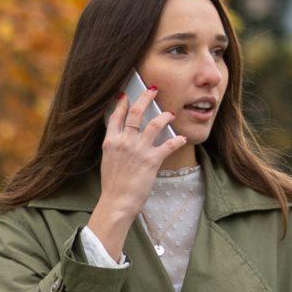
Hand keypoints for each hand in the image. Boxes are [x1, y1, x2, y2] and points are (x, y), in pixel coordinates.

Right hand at [89, 86, 183, 260]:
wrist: (117, 201)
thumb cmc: (112, 185)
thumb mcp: (108, 161)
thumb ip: (115, 147)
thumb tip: (122, 138)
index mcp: (111, 141)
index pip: (116, 116)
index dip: (122, 103)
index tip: (127, 95)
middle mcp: (124, 141)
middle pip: (136, 112)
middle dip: (146, 97)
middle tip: (153, 90)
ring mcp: (138, 149)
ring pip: (155, 123)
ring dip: (165, 116)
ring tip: (170, 114)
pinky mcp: (152, 160)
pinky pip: (169, 145)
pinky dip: (177, 140)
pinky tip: (182, 139)